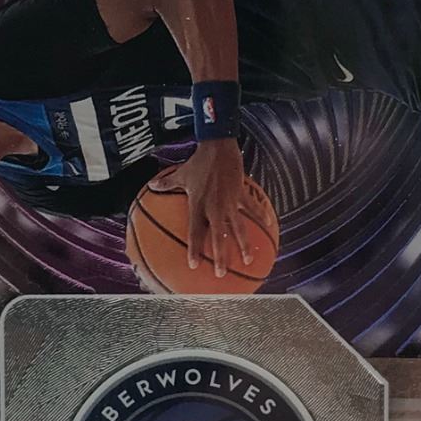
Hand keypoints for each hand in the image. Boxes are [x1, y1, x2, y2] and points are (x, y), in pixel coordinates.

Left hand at [150, 141, 252, 276]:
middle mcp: (214, 207)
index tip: (193, 265)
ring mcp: (230, 202)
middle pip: (218, 237)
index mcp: (198, 205)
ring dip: (242, 245)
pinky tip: (269, 225)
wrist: (218, 147)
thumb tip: (151, 186)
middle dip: (219, 256)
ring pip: (237, 228)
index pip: (195, 232)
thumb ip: (166, 184)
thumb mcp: (180, 174)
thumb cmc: (198, 161)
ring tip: (247, 260)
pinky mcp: (241, 193)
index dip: (194, 249)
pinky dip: (261, 216)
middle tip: (220, 273)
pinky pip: (252, 208)